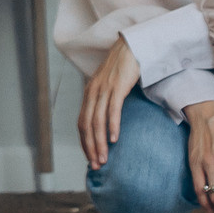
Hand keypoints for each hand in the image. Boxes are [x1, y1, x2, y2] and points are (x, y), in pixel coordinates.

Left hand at [77, 38, 140, 170]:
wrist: (131, 47)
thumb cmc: (123, 69)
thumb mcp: (110, 87)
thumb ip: (106, 102)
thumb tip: (108, 122)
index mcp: (89, 94)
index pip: (82, 124)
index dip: (84, 143)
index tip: (90, 158)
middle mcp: (92, 92)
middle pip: (87, 126)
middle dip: (91, 148)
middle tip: (97, 165)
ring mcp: (104, 90)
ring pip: (98, 121)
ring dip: (100, 142)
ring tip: (104, 158)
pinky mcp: (117, 87)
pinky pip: (112, 110)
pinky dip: (112, 126)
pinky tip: (114, 139)